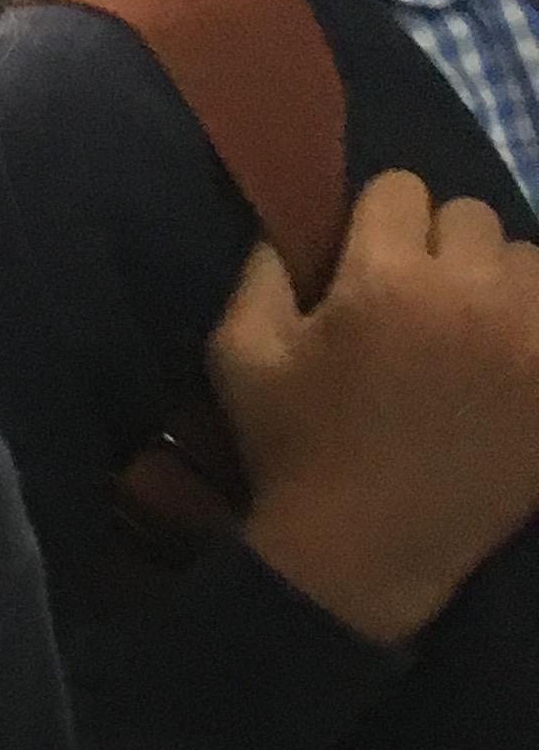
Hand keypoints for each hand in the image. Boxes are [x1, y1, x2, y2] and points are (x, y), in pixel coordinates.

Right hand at [216, 172, 538, 645]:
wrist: (365, 560)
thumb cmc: (295, 457)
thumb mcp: (238, 361)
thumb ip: (260, 273)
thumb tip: (292, 221)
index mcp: (383, 281)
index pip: (399, 189)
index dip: (373, 231)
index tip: (360, 279)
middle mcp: (470, 292)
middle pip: (469, 216)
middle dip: (439, 254)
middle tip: (415, 316)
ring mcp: (530, 335)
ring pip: (524, 260)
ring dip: (495, 287)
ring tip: (467, 345)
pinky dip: (528, 330)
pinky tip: (502, 371)